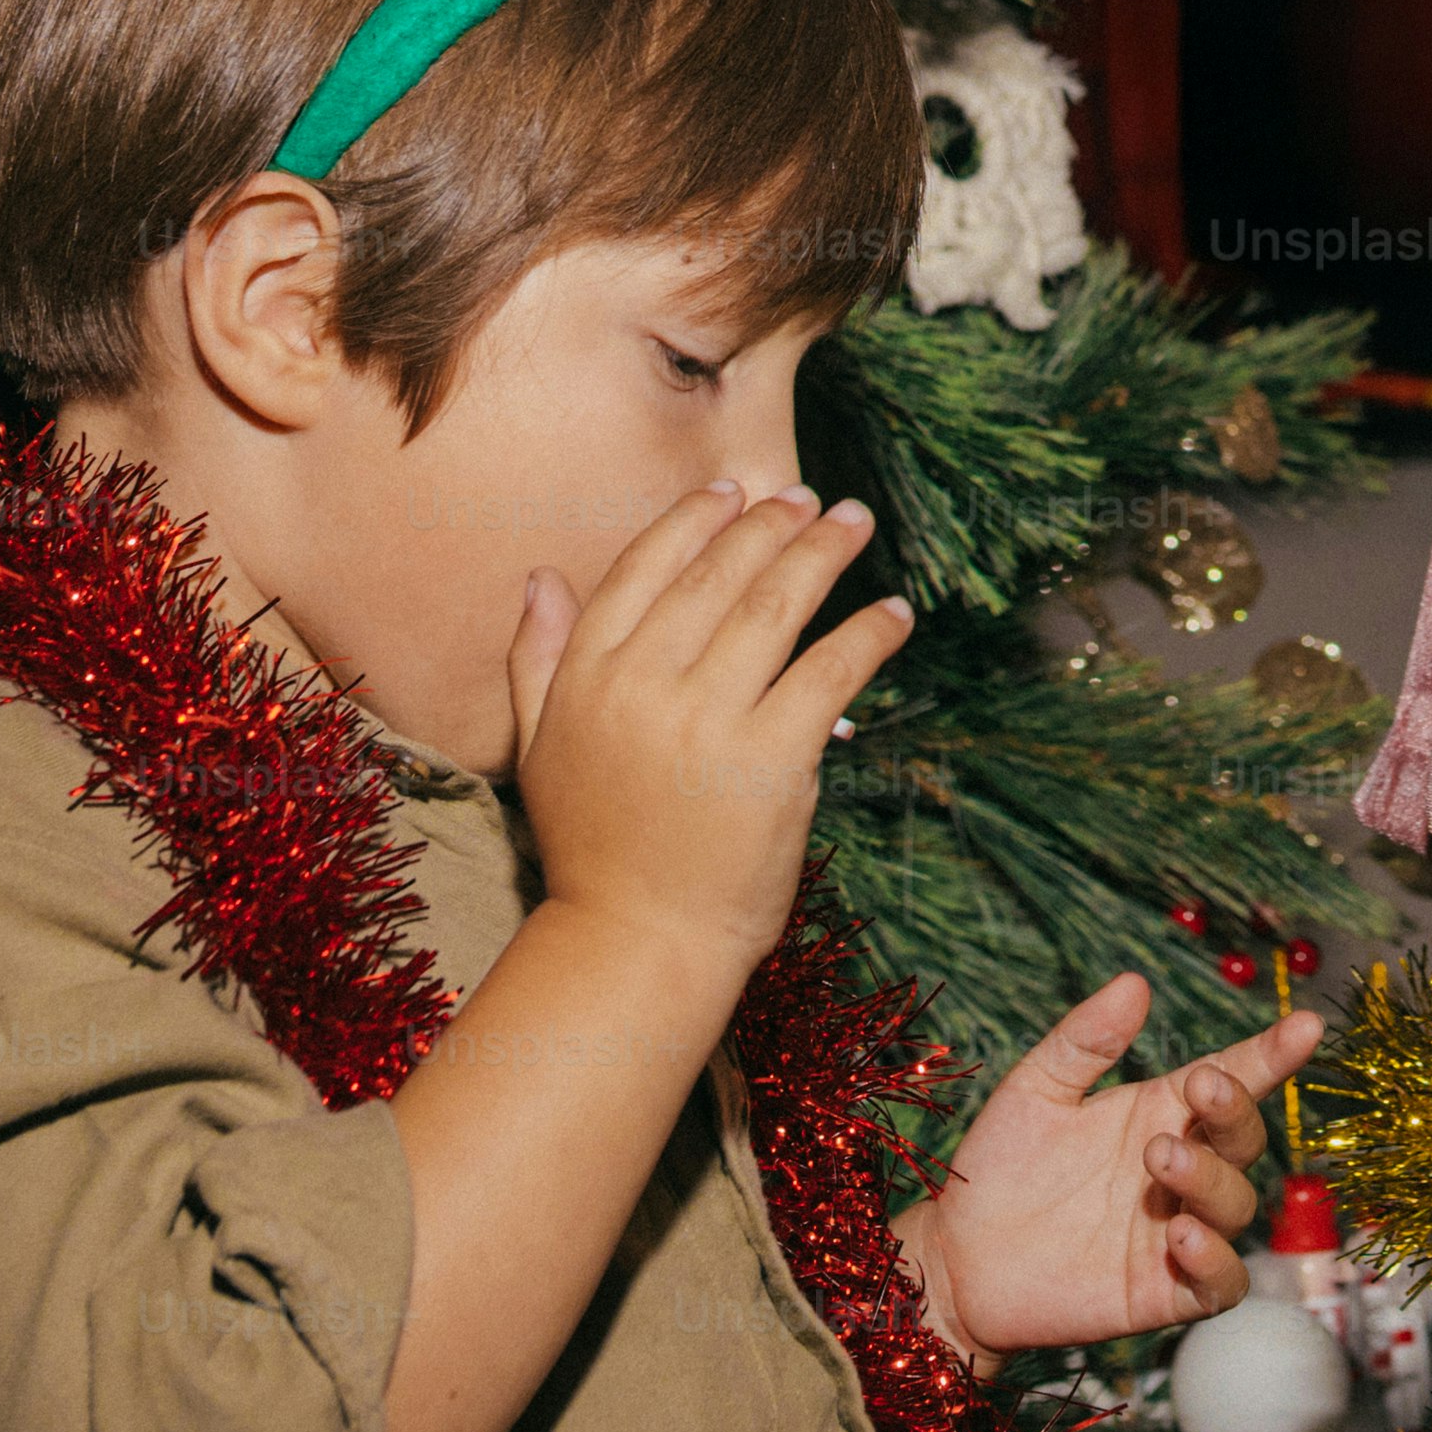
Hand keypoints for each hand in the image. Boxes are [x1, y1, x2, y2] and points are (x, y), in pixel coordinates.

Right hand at [505, 481, 910, 978]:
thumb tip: (539, 579)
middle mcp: (641, 685)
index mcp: (586, 676)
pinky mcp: (772, 757)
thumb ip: (537, 660)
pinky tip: (894, 613)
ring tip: (855, 523)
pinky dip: (868, 634)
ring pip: (776, 607)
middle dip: (771, 524)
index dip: (694, 519)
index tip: (734, 489)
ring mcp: (707, 719)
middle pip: (718, 575)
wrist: (638, 942)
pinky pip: (831, 671)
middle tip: (811, 497)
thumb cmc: (594, 851)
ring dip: (823, 553)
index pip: (645, 568)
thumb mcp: (540, 750)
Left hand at [892, 977, 1322, 1358]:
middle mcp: (1181, 1169)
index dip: (1273, 1053)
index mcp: (1159, 1112)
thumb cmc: (999, 1169)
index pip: (1232, 1078)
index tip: (1307, 1024)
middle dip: (1235, 1109)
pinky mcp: (1166, 1291)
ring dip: (1212, 1178)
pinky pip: (1221, 1281)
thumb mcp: (1035, 1091)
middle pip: (1244, 1138)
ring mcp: (1180, 1230)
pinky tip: (1183, 1237)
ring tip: (1161, 1158)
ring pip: (1238, 1206)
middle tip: (1199, 1088)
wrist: (958, 1259)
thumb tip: (1135, 982)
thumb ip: (1084, 1041)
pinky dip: (1216, 1260)